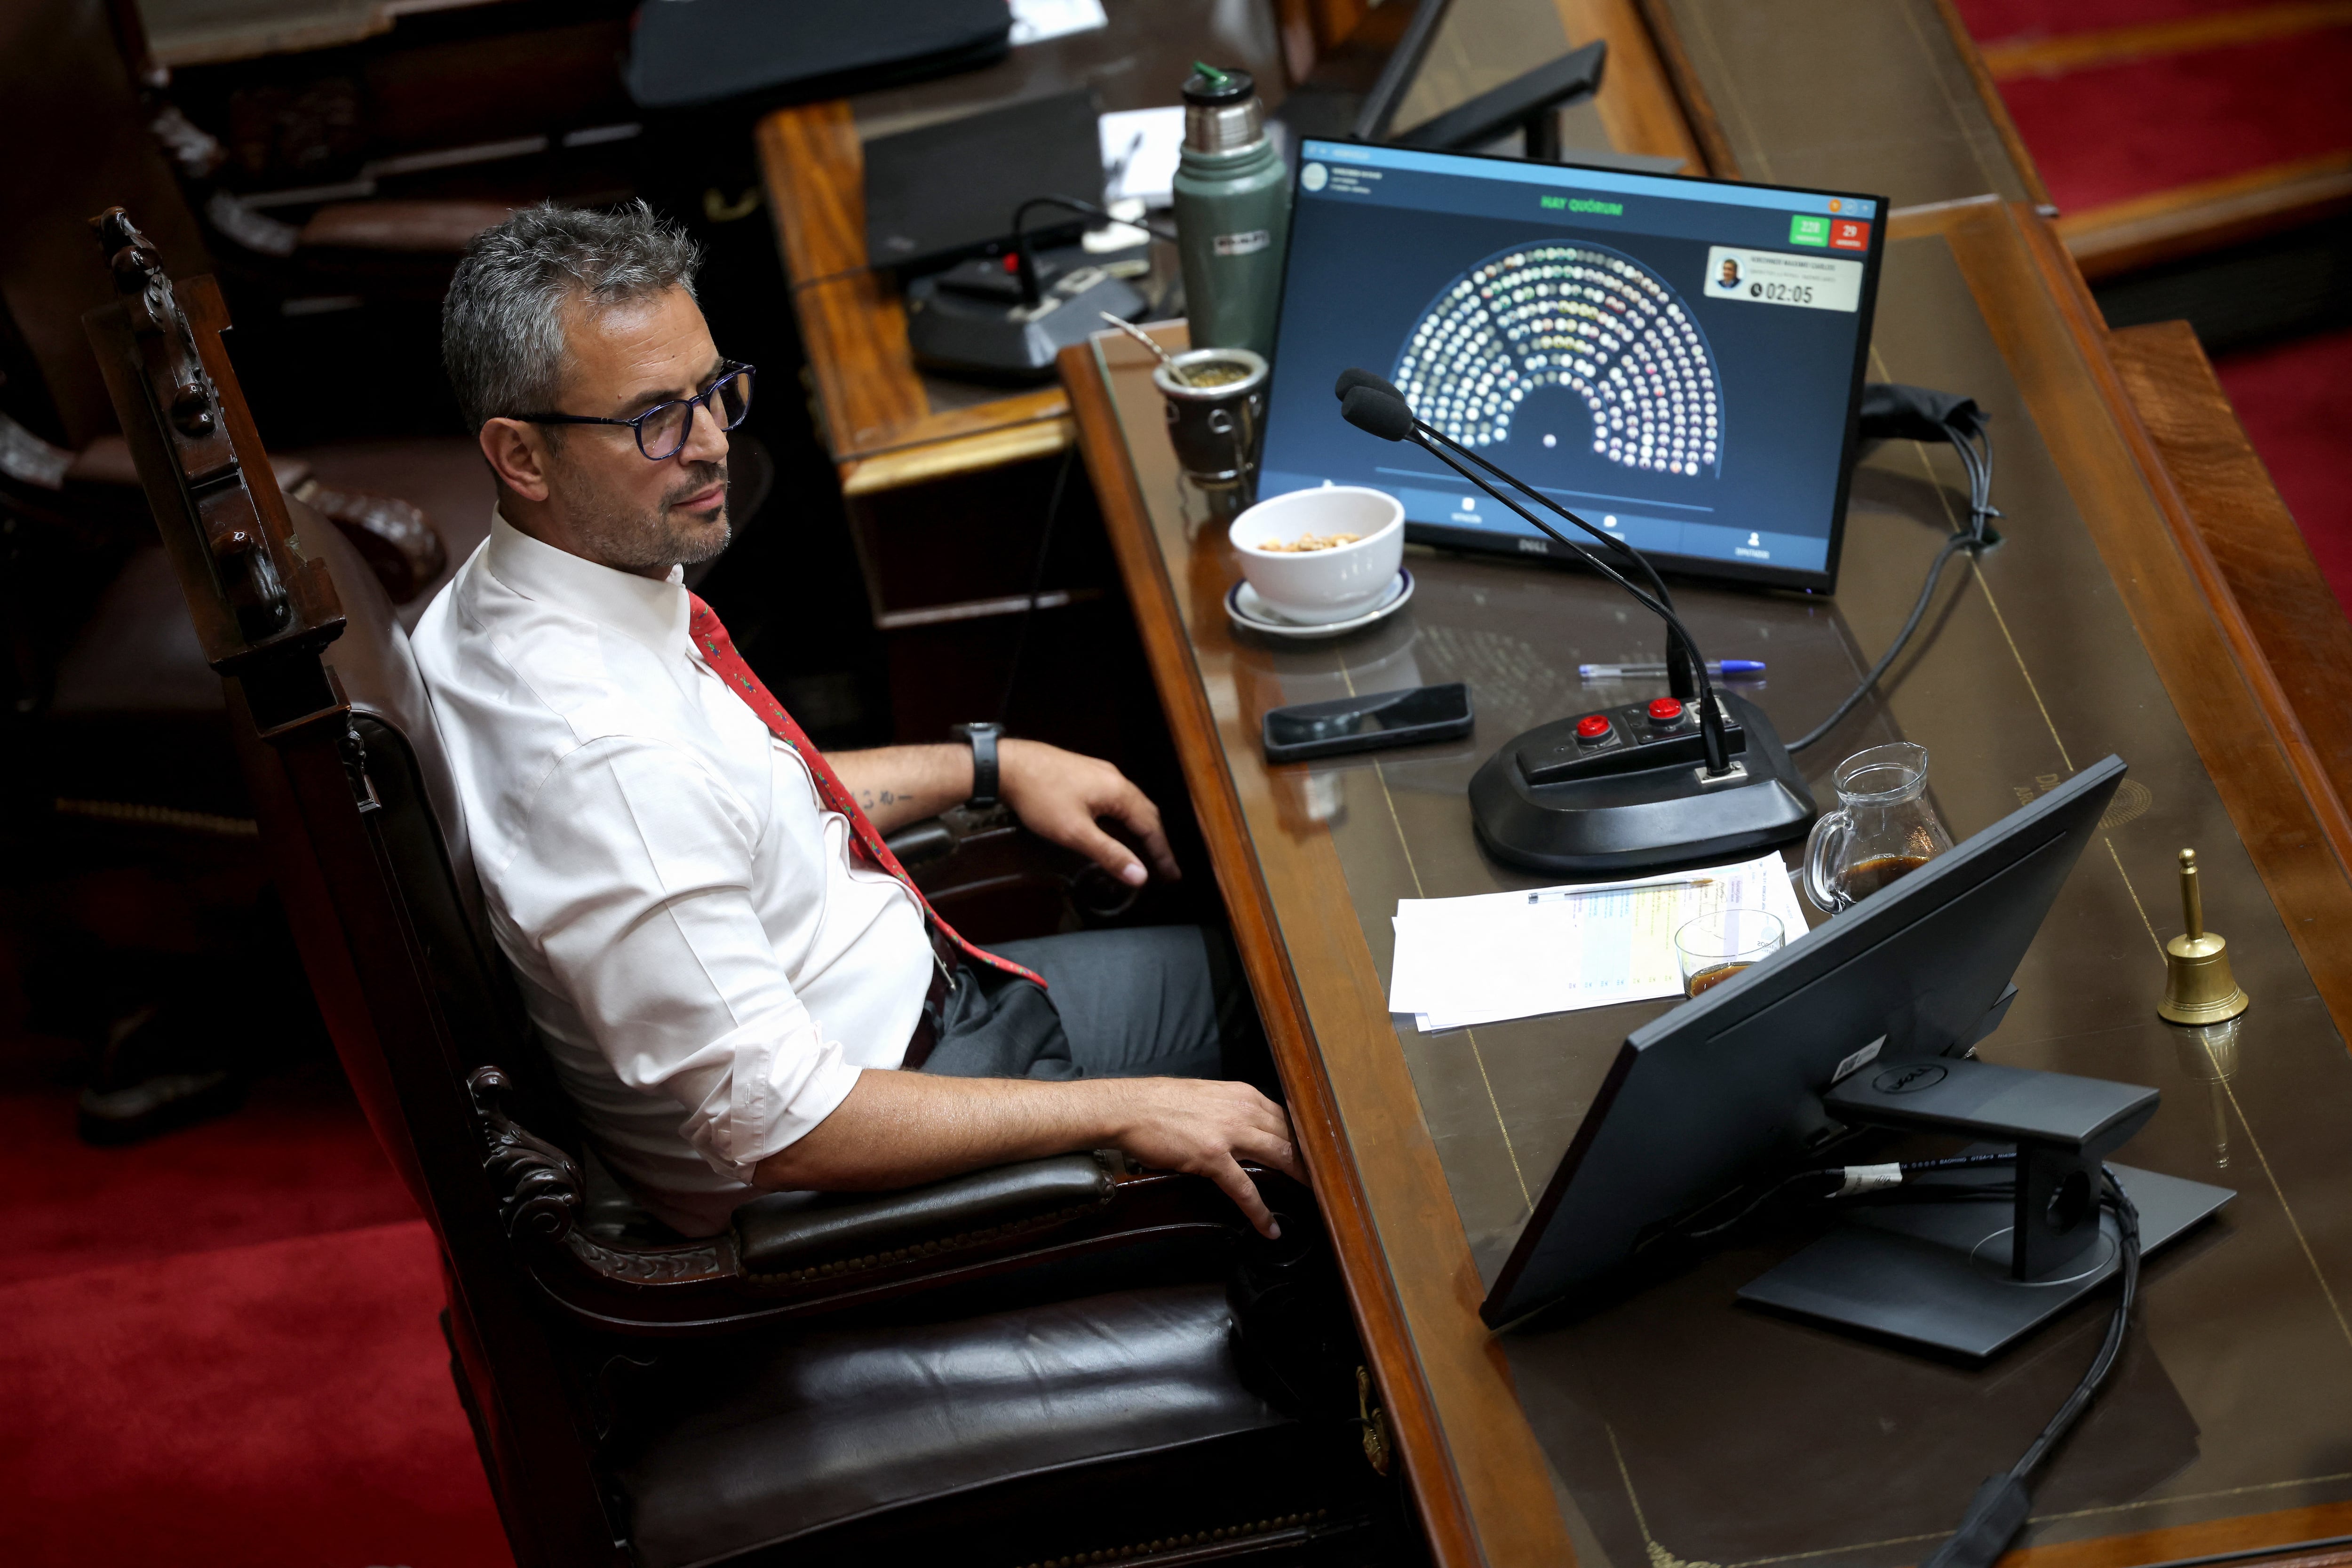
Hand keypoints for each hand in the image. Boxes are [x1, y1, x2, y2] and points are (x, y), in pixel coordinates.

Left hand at [998, 739, 1179, 886]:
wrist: (1008, 765)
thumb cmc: (1040, 797)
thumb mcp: (1075, 833)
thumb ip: (1109, 854)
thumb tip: (1140, 876)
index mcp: (1119, 792)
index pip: (1151, 827)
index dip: (1162, 854)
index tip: (1172, 876)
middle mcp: (1115, 778)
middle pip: (1146, 812)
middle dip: (1156, 841)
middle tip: (1164, 866)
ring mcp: (1100, 773)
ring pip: (1131, 803)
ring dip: (1141, 827)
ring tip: (1146, 849)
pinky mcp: (1085, 773)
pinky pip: (1116, 797)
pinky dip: (1125, 816)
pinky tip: (1117, 825)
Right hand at [1102, 1078, 1301, 1237]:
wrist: (1130, 1107)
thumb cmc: (1162, 1103)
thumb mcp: (1207, 1095)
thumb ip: (1232, 1108)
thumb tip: (1247, 1125)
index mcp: (1243, 1094)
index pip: (1287, 1116)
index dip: (1305, 1137)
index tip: (1318, 1154)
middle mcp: (1243, 1109)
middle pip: (1291, 1136)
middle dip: (1312, 1159)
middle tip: (1328, 1179)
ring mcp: (1229, 1133)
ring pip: (1279, 1157)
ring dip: (1299, 1179)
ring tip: (1315, 1199)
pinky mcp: (1212, 1156)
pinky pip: (1245, 1188)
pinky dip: (1260, 1211)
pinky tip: (1269, 1227)